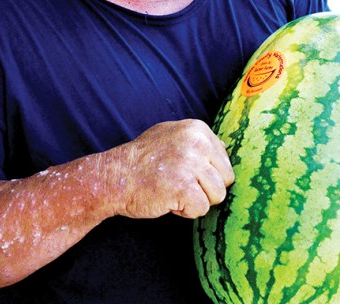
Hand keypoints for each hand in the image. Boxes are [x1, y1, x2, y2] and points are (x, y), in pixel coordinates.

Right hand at [110, 119, 234, 218]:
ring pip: (217, 196)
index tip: (181, 171)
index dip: (205, 174)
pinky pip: (201, 209)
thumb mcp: (170, 136)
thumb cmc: (141, 161)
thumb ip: (197, 141)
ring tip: (173, 191)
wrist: (113, 177)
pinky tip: (168, 200)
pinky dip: (185, 211)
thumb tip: (225, 148)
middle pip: (225, 180)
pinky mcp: (184, 186)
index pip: (224, 161)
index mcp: (197, 129)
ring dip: (195, 200)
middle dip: (205, 189)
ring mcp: (191, 163)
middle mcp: (197, 142)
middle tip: (178, 184)